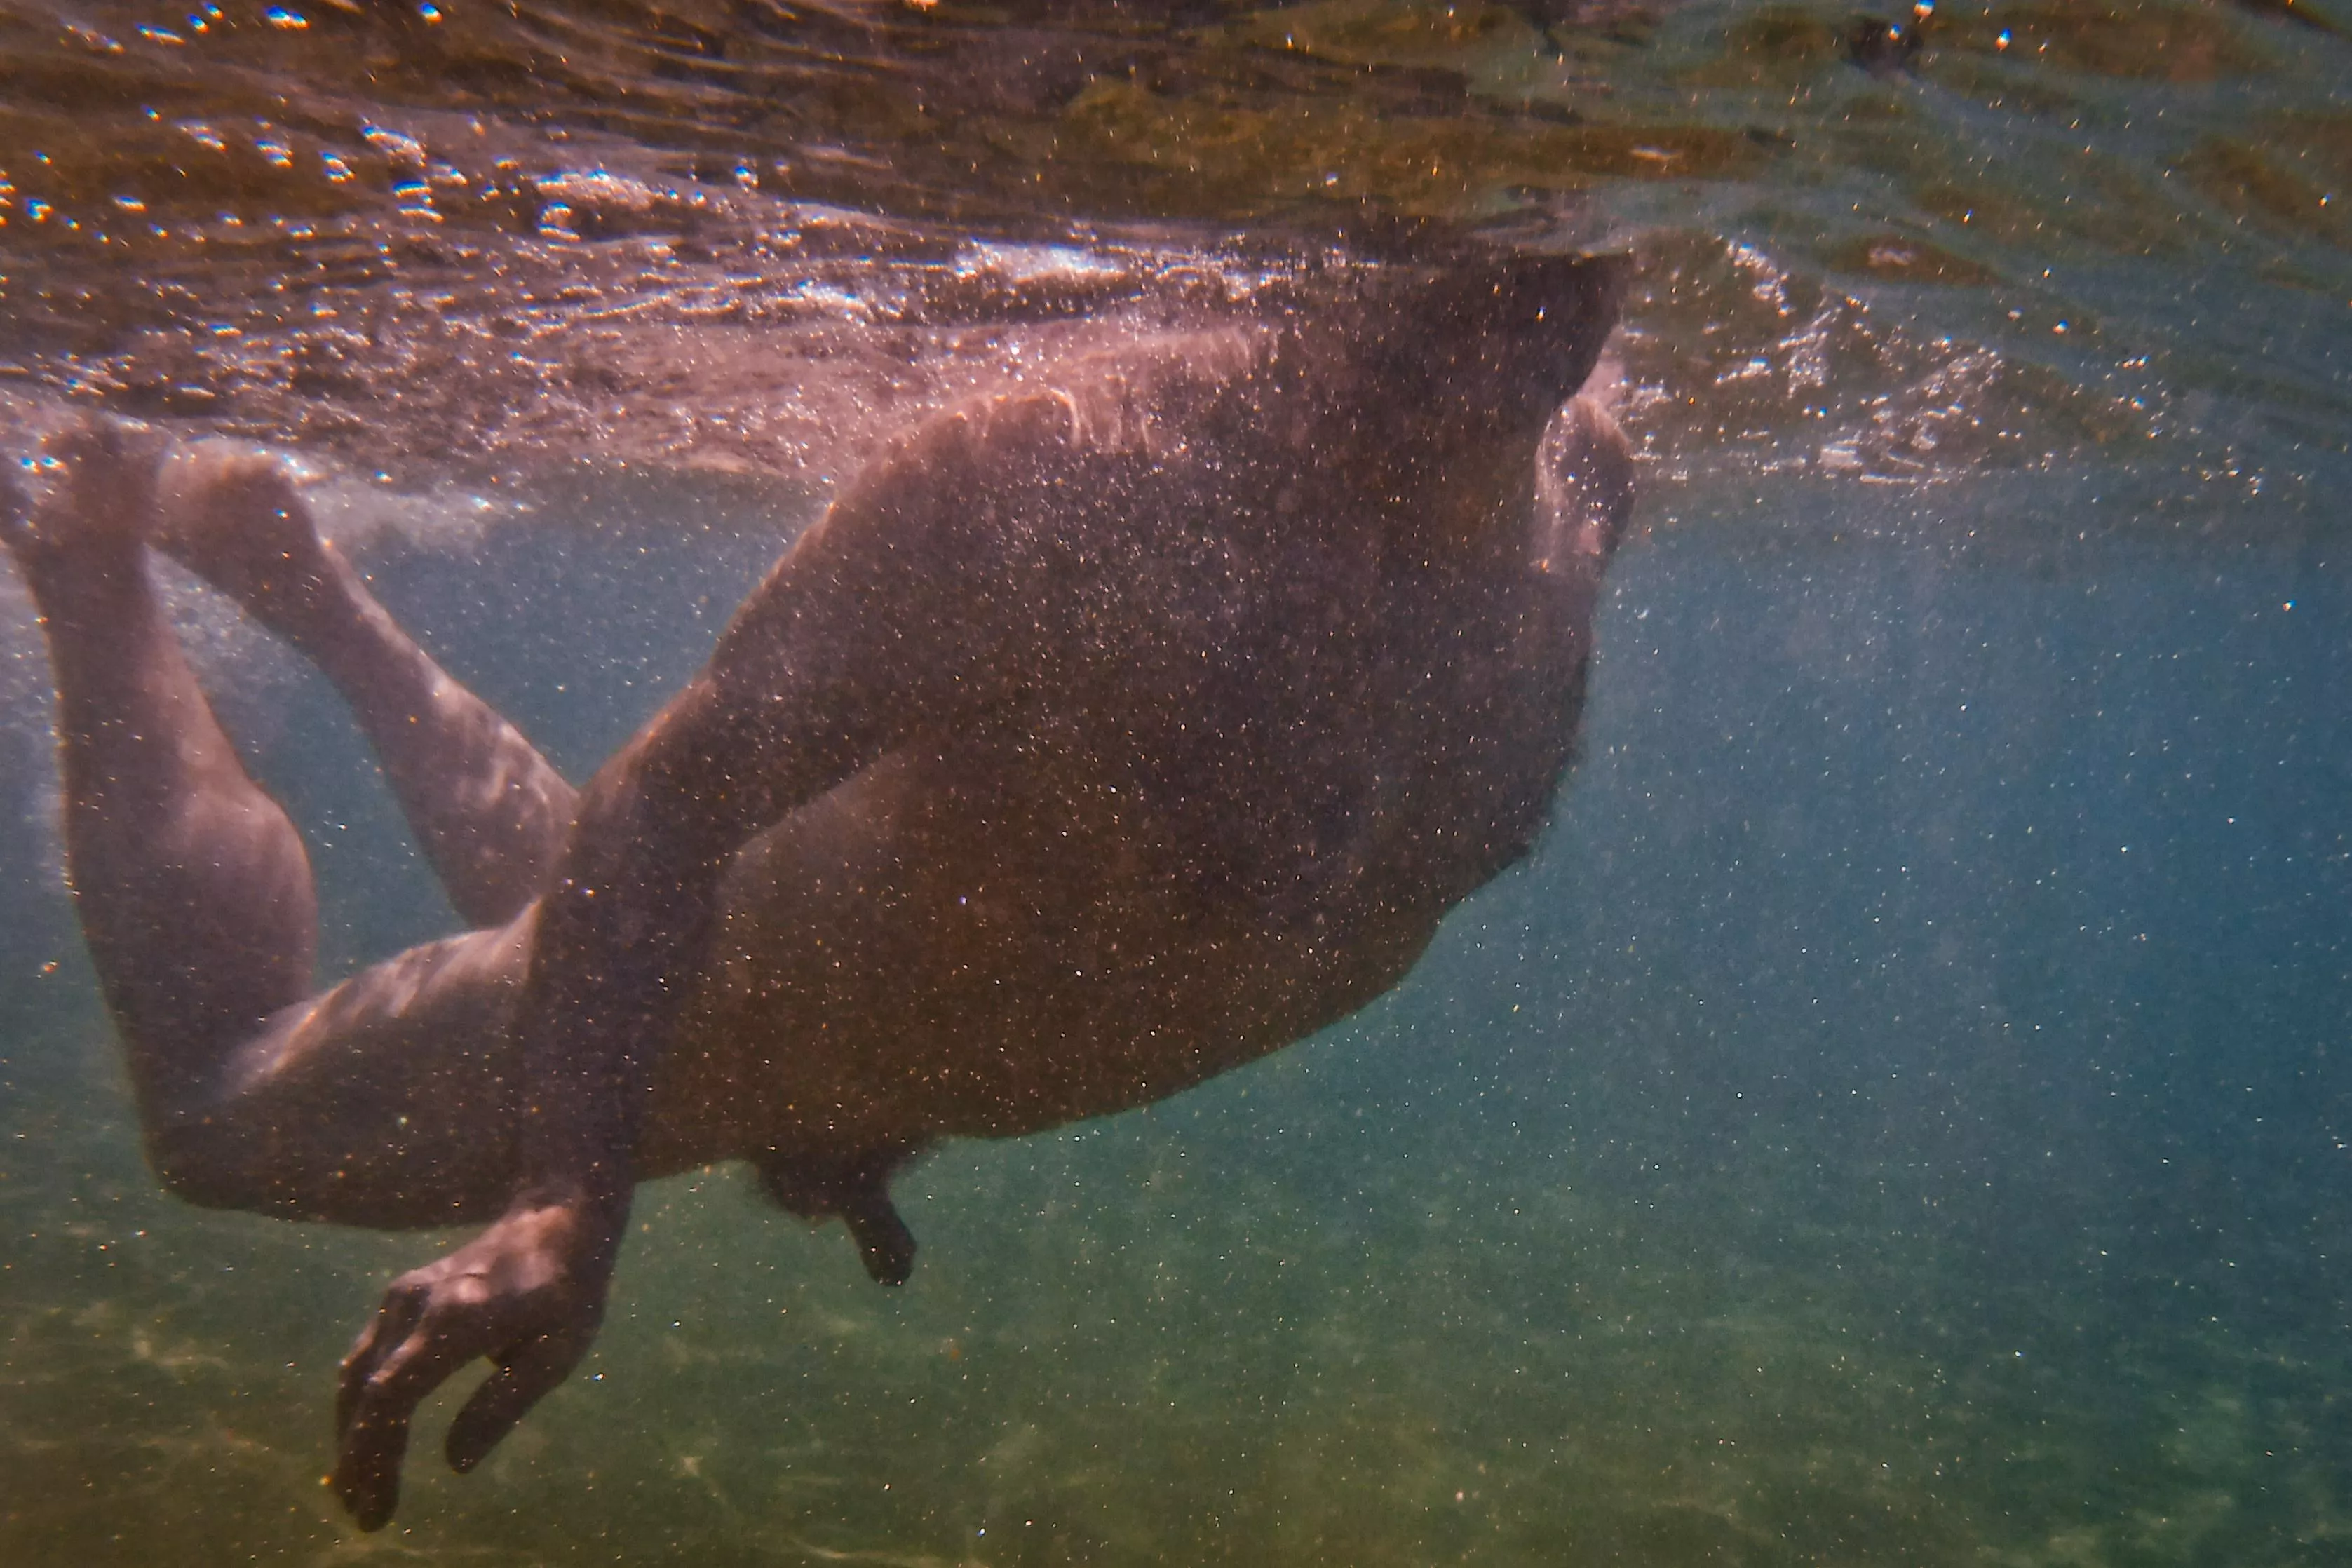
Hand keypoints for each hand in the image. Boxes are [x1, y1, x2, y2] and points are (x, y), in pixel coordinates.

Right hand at [333, 1196, 621, 1528]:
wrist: (556, 1215)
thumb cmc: (568, 1287)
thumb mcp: (557, 1351)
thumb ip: (504, 1404)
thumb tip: (455, 1463)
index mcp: (458, 1318)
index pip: (390, 1394)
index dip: (373, 1453)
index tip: (374, 1504)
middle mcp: (417, 1303)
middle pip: (365, 1391)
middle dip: (359, 1458)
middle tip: (366, 1515)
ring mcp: (404, 1295)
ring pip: (356, 1374)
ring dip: (352, 1434)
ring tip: (362, 1490)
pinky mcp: (402, 1295)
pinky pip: (367, 1355)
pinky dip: (359, 1403)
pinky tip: (366, 1439)